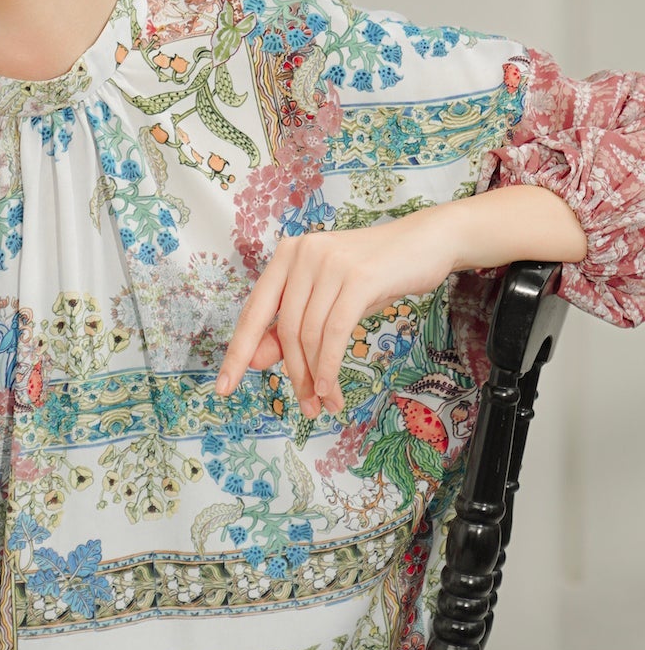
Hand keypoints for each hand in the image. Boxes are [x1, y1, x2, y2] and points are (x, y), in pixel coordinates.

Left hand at [215, 211, 458, 414]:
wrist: (426, 242)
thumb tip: (253, 360)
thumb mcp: (327, 300)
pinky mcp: (357, 278)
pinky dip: (330, 367)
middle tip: (306, 407)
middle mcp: (301, 254)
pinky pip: (334, 333)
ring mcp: (328, 263)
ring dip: (316, 377)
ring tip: (325, 404)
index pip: (254, 312)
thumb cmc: (373, 275)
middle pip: (285, 330)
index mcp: (286, 256)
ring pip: (309, 335)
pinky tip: (331, 389)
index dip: (237, 352)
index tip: (223, 387)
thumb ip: (290, 326)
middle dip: (293, 374)